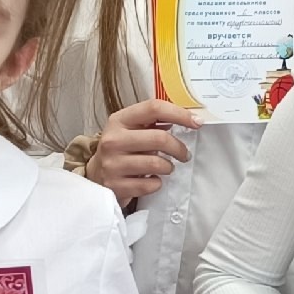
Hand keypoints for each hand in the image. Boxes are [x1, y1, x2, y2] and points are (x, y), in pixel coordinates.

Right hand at [86, 99, 200, 206]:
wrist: (96, 176)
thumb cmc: (121, 150)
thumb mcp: (131, 130)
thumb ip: (154, 122)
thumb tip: (189, 119)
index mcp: (119, 120)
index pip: (153, 108)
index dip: (179, 114)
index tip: (197, 122)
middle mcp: (113, 139)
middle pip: (159, 138)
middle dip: (179, 148)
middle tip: (184, 154)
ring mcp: (112, 163)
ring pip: (157, 163)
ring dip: (168, 167)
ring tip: (166, 167)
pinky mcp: (115, 185)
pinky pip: (150, 185)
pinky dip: (157, 183)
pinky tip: (151, 180)